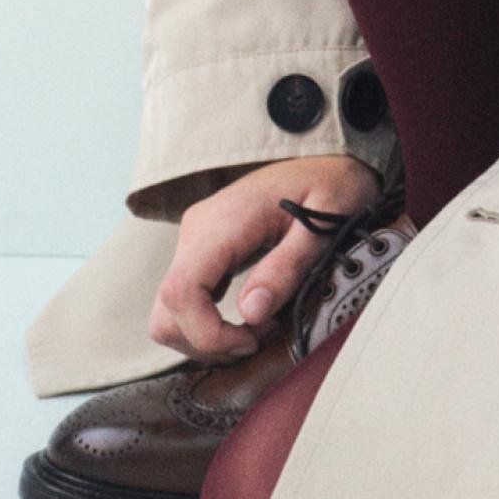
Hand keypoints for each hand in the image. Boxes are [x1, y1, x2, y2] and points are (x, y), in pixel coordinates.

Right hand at [150, 154, 382, 362]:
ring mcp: (196, 239)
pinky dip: (206, 322)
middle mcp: (197, 230)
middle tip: (258, 338)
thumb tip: (251, 313)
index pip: (181, 292)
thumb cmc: (332, 184)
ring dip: (205, 336)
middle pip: (166, 309)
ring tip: (257, 329)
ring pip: (169, 310)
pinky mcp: (203, 249)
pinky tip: (249, 318)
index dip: (207, 333)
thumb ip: (286, 266)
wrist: (328, 156)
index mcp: (222, 222)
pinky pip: (186, 299)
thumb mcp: (324, 224)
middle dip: (206, 341)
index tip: (252, 341)